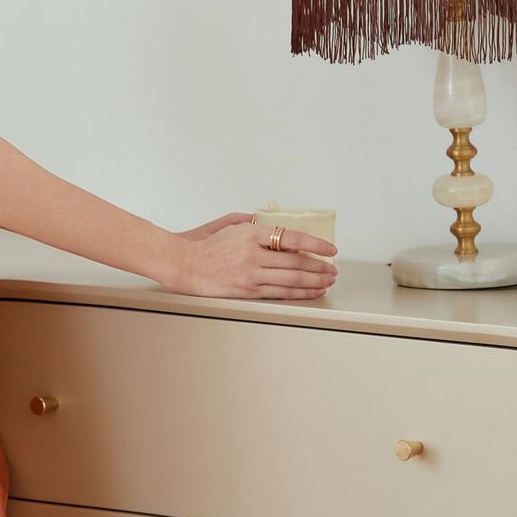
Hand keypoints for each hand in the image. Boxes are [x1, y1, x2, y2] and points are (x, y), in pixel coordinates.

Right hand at [163, 211, 338, 300]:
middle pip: (296, 262)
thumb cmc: (203, 245)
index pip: (292, 238)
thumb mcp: (228, 225)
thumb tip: (276, 230)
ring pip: (292, 279)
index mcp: (250, 234)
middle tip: (333, 269)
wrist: (183, 264)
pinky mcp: (246, 290)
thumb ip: (253, 224)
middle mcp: (252, 254)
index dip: (315, 244)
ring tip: (327, 281)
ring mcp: (250, 274)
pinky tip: (310, 291)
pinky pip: (279, 292)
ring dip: (314, 281)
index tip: (330, 249)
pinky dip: (299, 292)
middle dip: (319, 267)